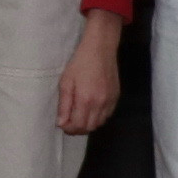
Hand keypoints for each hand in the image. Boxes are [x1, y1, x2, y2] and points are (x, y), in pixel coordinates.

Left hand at [55, 13, 121, 138]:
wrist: (101, 49)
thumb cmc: (80, 63)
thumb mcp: (66, 82)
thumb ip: (64, 105)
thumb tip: (60, 123)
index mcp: (86, 100)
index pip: (78, 126)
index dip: (69, 128)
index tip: (62, 124)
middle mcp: (100, 104)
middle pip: (90, 128)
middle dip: (78, 129)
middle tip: (69, 121)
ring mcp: (110, 101)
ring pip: (99, 123)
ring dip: (88, 124)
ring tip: (79, 116)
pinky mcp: (116, 97)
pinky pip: (107, 115)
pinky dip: (98, 117)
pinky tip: (91, 110)